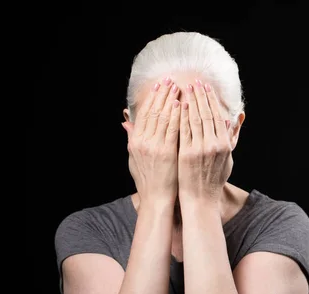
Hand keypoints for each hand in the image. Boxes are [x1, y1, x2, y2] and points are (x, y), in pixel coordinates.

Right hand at [122, 77, 180, 205]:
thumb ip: (131, 139)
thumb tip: (125, 122)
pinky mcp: (168, 153)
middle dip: (163, 94)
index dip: (152, 98)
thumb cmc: (148, 180)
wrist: (157, 199)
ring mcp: (155, 147)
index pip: (144, 114)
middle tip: (170, 80)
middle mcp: (143, 142)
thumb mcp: (134, 158)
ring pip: (164, 117)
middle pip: (154, 112)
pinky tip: (183, 105)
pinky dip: (178, 116)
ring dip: (171, 100)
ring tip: (178, 87)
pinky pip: (174, 130)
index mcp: (136, 142)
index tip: (159, 86)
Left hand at [178, 80, 232, 204]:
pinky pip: (183, 131)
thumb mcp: (228, 158)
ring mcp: (200, 149)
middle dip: (200, 96)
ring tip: (185, 89)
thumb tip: (235, 119)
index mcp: (225, 145)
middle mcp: (214, 145)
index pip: (217, 116)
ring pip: (194, 120)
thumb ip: (231, 138)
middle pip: (206, 114)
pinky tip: (177, 106)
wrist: (201, 198)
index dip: (211, 100)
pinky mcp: (186, 154)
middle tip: (195, 82)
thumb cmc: (214, 179)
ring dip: (190, 102)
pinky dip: (180, 117)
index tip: (206, 88)